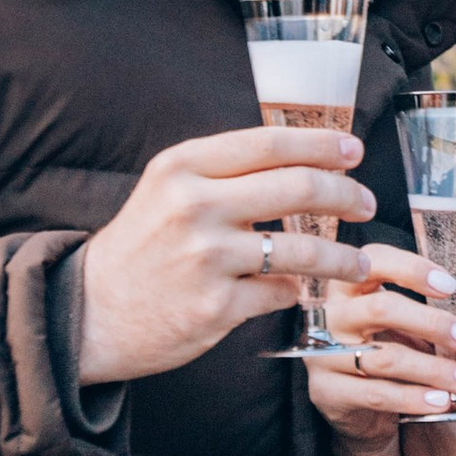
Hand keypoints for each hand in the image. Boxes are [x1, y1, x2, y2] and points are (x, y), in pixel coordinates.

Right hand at [76, 126, 376, 386]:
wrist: (89, 312)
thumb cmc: (140, 247)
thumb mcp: (168, 189)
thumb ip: (224, 171)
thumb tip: (300, 159)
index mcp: (183, 167)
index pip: (270, 143)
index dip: (321, 145)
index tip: (353, 151)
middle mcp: (194, 206)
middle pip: (298, 188)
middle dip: (346, 195)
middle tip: (366, 204)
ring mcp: (206, 258)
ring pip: (303, 248)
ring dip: (343, 257)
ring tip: (359, 262)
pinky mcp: (216, 307)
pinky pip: (281, 293)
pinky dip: (298, 293)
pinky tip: (300, 292)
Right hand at [305, 247, 455, 452]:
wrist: (361, 416)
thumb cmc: (392, 361)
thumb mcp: (421, 338)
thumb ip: (454, 332)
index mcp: (352, 287)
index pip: (374, 261)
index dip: (412, 268)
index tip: (451, 286)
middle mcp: (332, 315)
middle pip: (381, 308)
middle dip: (433, 323)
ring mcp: (324, 354)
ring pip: (386, 357)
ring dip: (435, 369)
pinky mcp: (327, 392)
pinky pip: (376, 393)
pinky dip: (414, 398)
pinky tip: (443, 401)